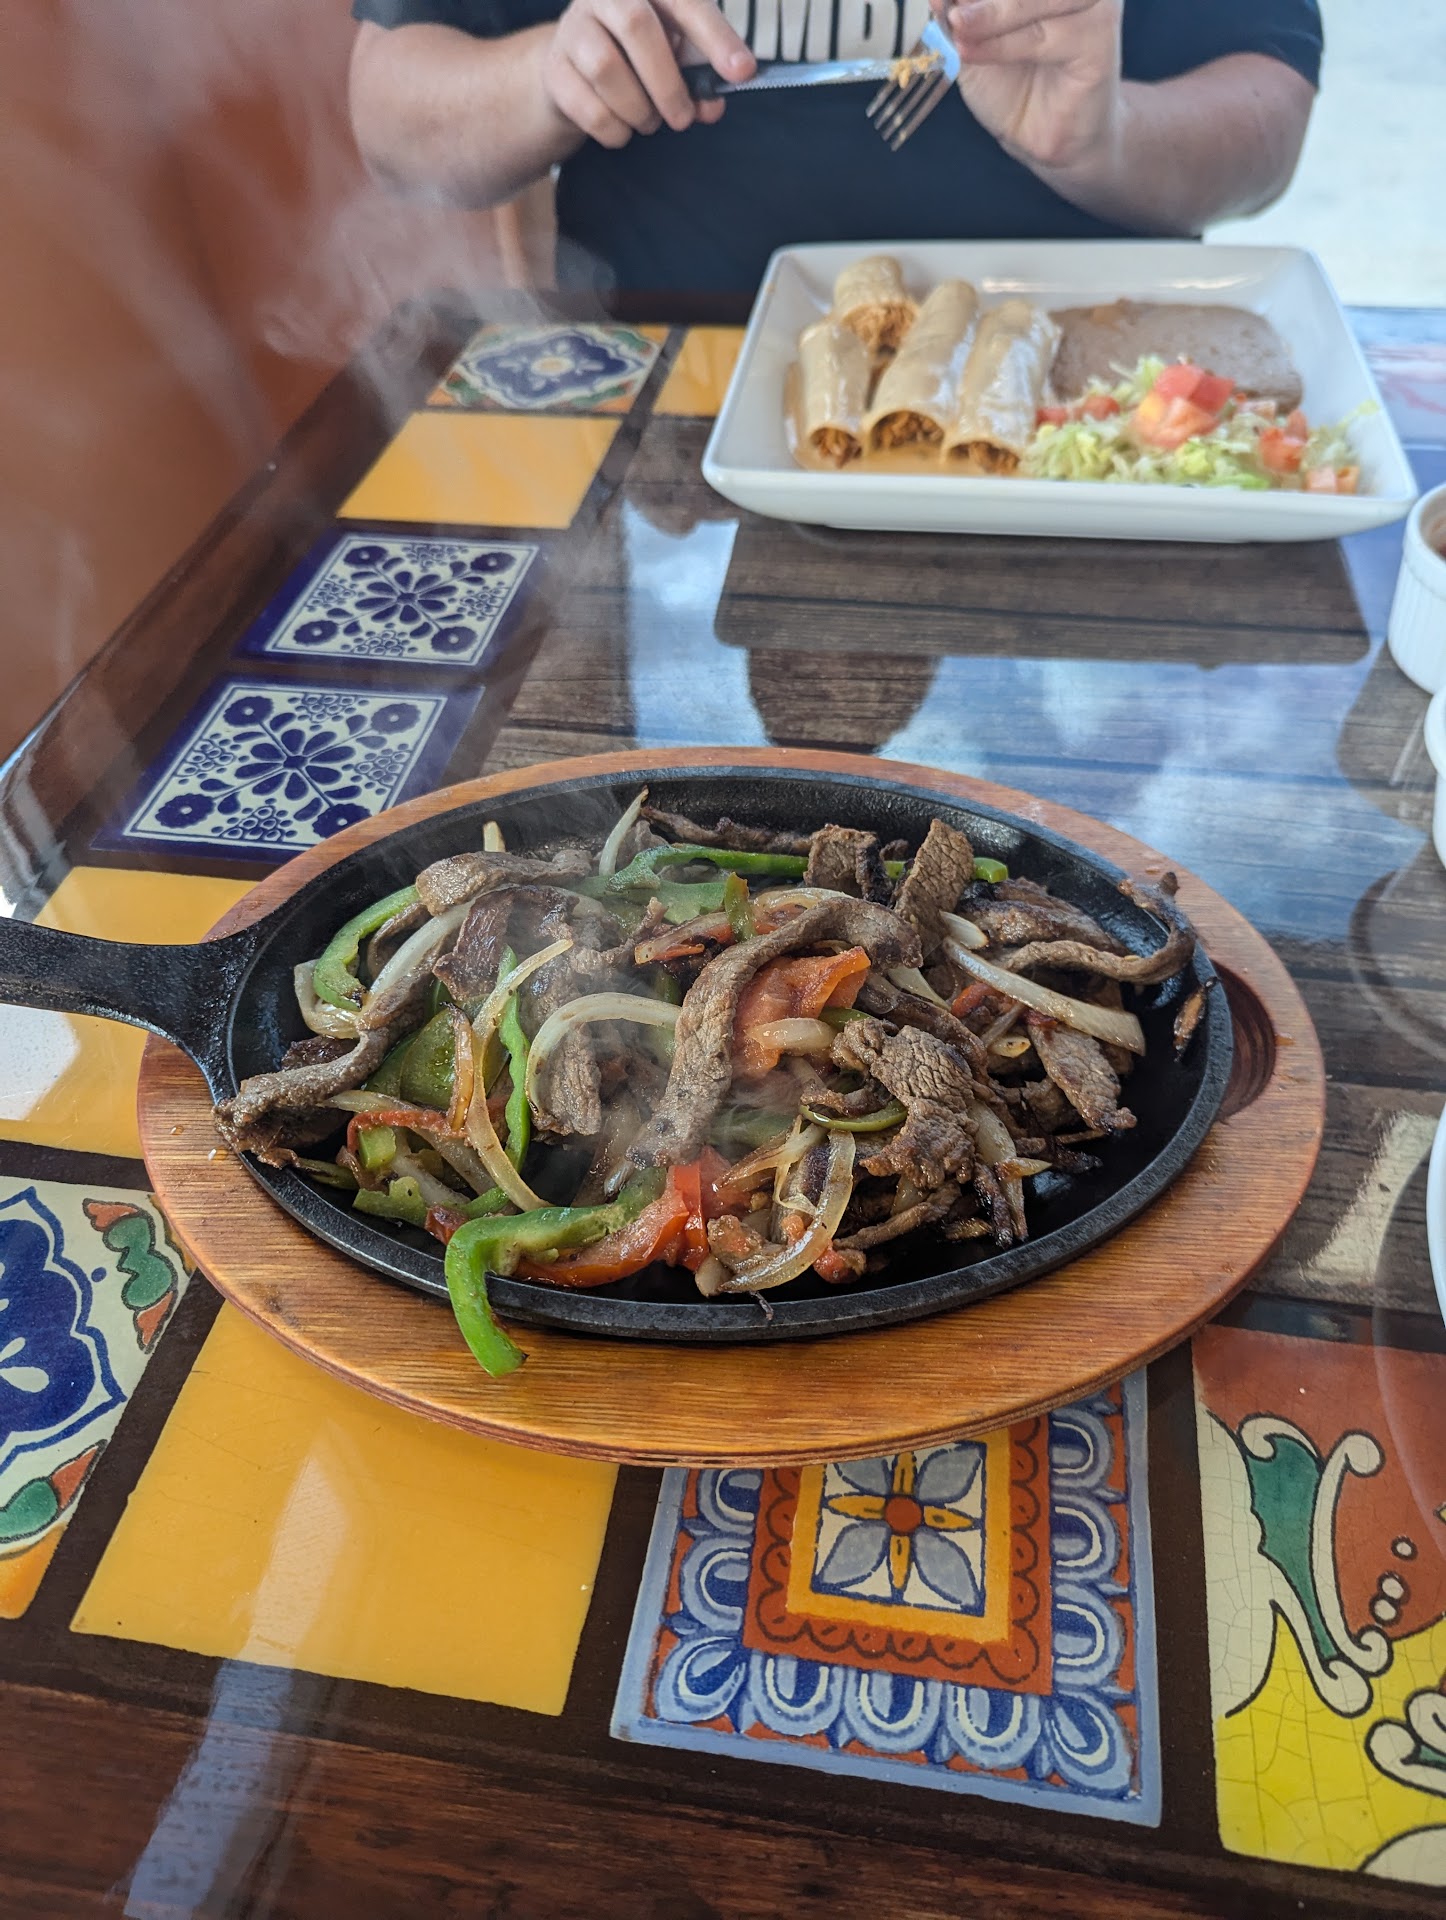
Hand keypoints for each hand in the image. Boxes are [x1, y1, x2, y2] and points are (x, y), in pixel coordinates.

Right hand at [542, 0, 754, 148]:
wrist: (575, 71)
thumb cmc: (637, 58)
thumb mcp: (678, 59)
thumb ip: (701, 78)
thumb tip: (712, 105)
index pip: (685, 2)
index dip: (717, 38)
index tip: (743, 72)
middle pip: (637, 27)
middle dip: (668, 83)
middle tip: (683, 118)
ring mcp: (573, 28)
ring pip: (606, 68)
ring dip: (638, 109)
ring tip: (649, 122)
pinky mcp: (554, 68)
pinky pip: (586, 106)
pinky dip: (614, 129)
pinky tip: (622, 130)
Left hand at [938, 0, 1122, 174]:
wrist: (1042, 136)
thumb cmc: (1013, 85)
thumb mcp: (974, 41)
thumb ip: (961, 13)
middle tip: (948, 5)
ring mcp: (1094, 4)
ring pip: (1033, 1)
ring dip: (990, 15)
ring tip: (957, 27)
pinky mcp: (1100, 37)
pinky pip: (1043, 37)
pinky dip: (1002, 45)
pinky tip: (970, 52)